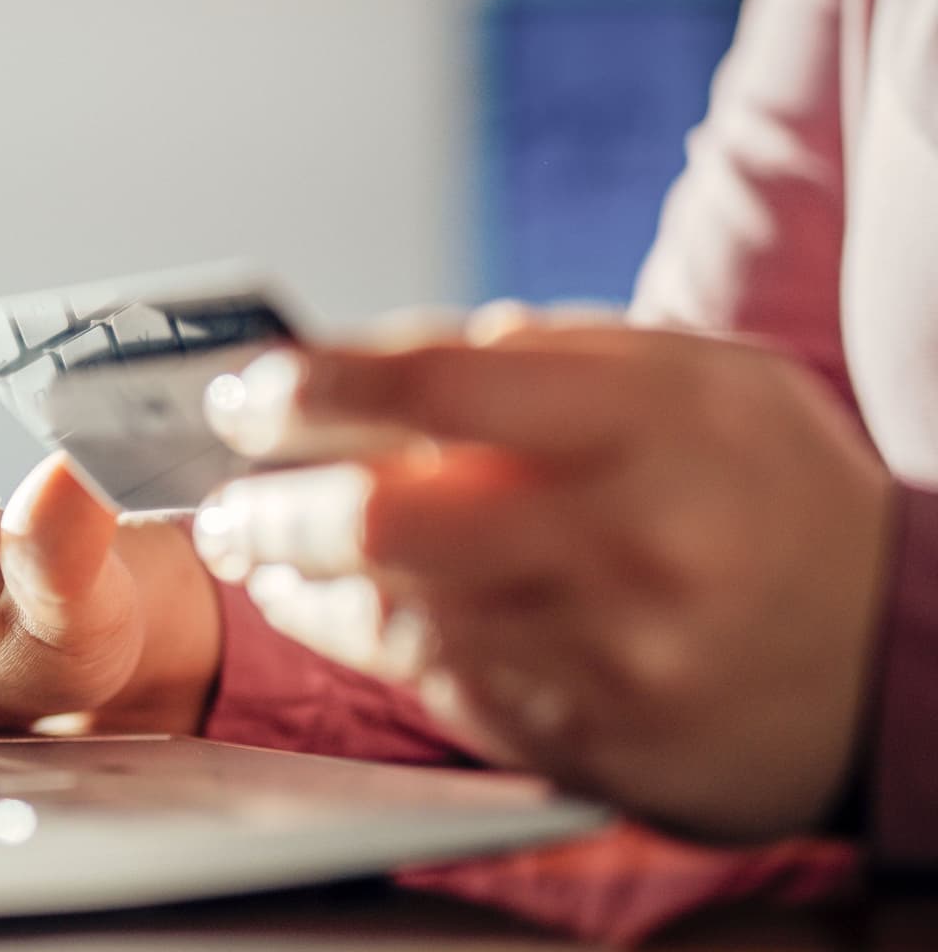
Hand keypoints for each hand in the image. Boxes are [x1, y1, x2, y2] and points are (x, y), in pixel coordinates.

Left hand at [195, 316, 894, 840]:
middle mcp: (630, 541)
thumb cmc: (768, 494)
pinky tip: (320, 607)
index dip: (315, 384)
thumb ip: (546, 356)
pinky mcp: (586, 739)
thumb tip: (380, 359)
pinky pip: (432, 685)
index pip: (438, 386)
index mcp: (657, 422)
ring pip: (393, 613)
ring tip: (252, 544)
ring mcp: (607, 654)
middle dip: (272, 504)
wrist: (889, 662)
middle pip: (389, 518)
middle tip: (224, 493)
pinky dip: (357, 638)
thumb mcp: (695, 380)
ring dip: (294, 577)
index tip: (247, 388)